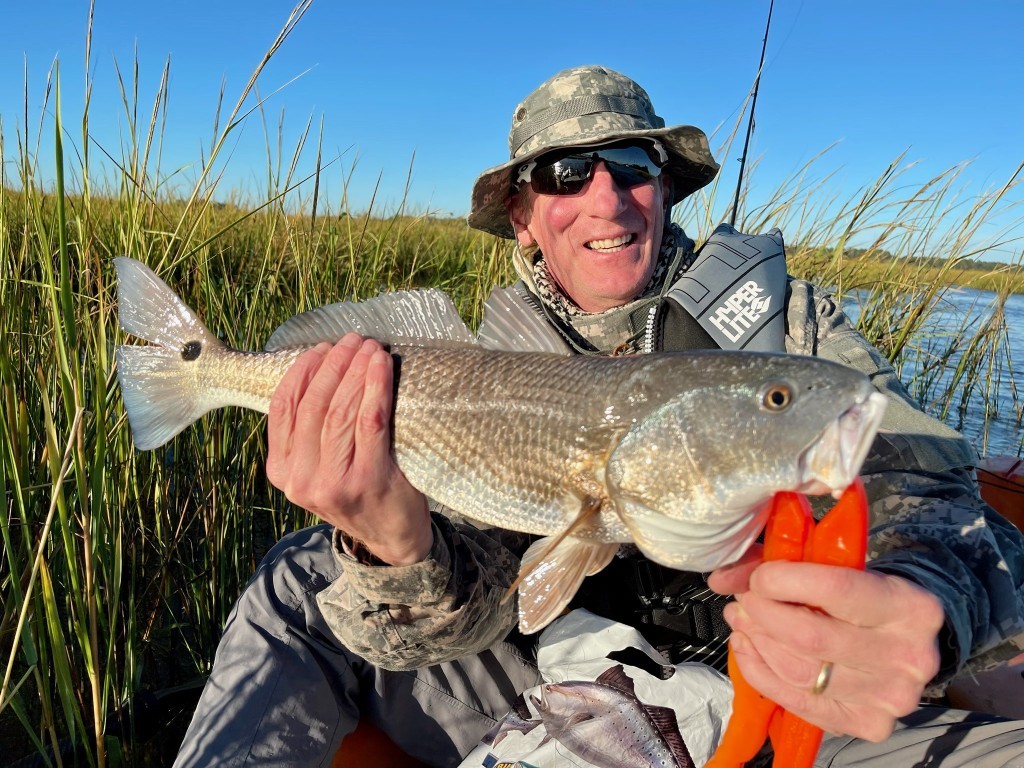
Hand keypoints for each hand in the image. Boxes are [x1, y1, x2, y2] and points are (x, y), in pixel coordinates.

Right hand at [266, 333, 431, 564]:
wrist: (393, 538)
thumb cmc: (359, 491)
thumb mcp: (319, 468)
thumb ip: (310, 433)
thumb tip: (321, 369)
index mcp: (282, 471)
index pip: (283, 410)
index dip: (302, 372)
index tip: (320, 349)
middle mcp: (301, 479)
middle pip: (313, 406)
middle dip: (333, 365)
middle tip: (351, 340)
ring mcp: (333, 482)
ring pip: (340, 412)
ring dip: (355, 372)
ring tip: (368, 348)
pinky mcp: (368, 479)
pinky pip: (370, 422)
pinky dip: (375, 388)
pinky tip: (382, 367)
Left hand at [708, 549, 944, 741]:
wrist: (907, 637)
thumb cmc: (864, 593)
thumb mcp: (836, 566)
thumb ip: (780, 562)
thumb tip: (722, 577)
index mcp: (910, 606)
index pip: (833, 590)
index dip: (782, 581)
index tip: (757, 578)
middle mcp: (908, 656)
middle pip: (810, 637)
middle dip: (762, 615)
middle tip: (741, 601)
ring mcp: (890, 697)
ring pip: (800, 673)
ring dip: (757, 644)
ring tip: (741, 623)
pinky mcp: (869, 723)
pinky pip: (799, 702)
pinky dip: (762, 674)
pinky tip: (749, 650)